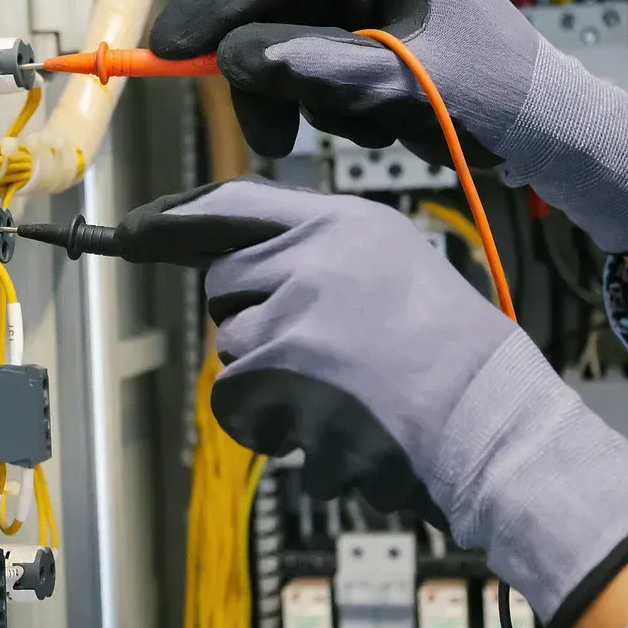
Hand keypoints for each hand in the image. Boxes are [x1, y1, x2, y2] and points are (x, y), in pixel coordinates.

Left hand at [119, 178, 627, 627]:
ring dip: (267, 380)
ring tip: (338, 390)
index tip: (138, 230)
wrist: (490, 424)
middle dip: (253, 323)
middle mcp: (312, 258)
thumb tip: (232, 261)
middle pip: (223, 286)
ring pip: (229, 349)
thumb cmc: (451, 356)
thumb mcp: (393, 266)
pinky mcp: (281, 379)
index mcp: (344, 222)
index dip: (180, 218)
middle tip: (318, 352)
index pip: (236, 203)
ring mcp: (293, 316)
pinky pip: (233, 400)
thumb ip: (317, 253)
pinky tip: (322, 424)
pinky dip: (266, 422)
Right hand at [149, 0, 627, 253]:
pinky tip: (375, 124)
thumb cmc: (495, 100)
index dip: (217, 5)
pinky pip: (319, 60)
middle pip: (276, 1)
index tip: (167, 47)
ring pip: (291, 37)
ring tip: (362, 131)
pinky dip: (328, 100)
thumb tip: (235, 57)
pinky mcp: (378, 35)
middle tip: (269, 136)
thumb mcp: (399, 84)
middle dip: (264, 69)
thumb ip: (314, 65)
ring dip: (305, 95)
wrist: (555, 132)